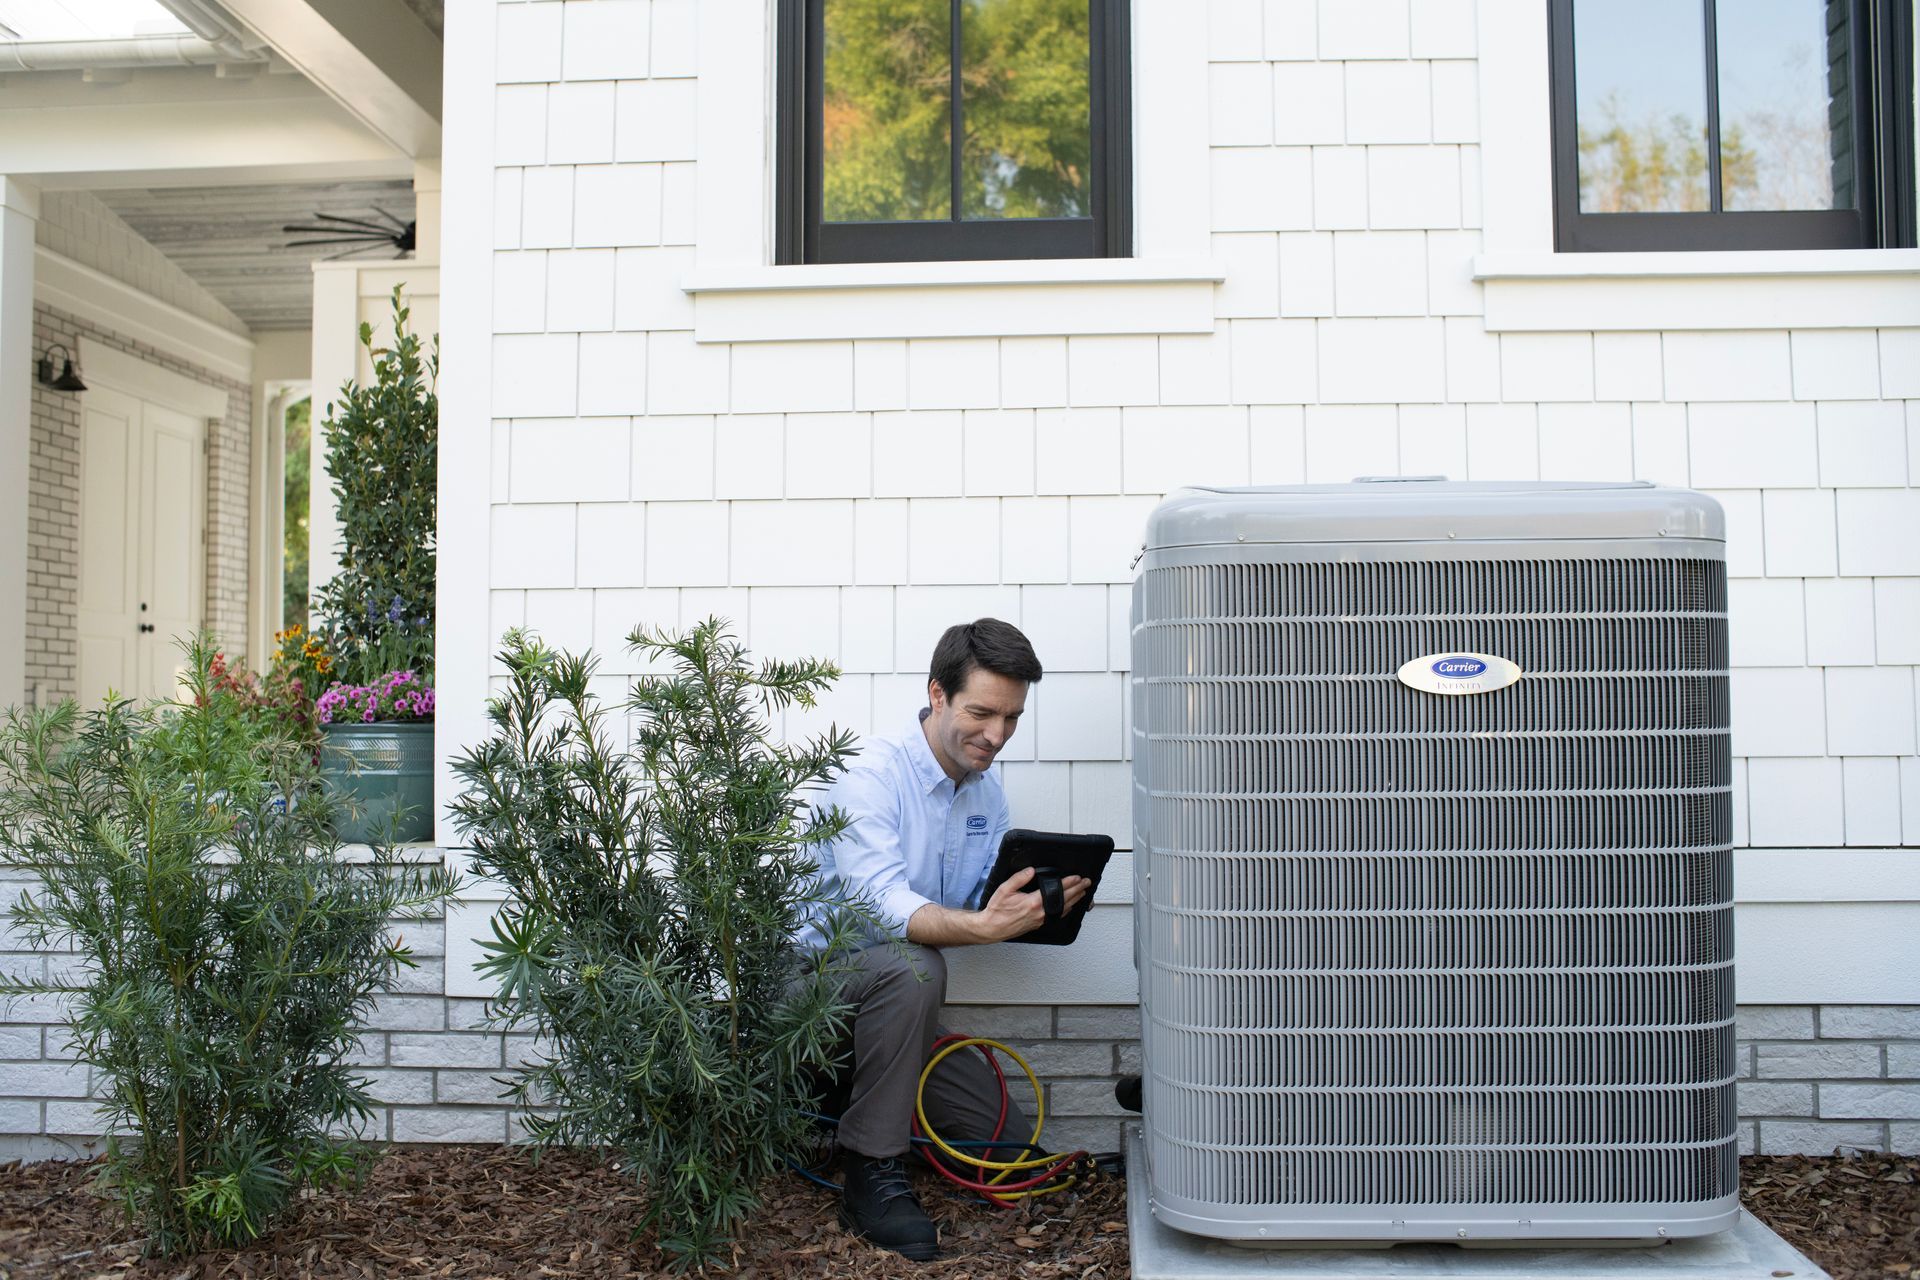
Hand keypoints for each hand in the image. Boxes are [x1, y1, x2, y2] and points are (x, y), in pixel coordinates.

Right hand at [974, 867, 1092, 942]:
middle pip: (1064, 900)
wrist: (992, 928)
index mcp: (1033, 902)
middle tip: (1086, 883)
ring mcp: (1040, 920)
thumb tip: (1030, 871)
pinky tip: (1070, 907)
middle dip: (1078, 890)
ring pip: (1063, 909)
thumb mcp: (1005, 889)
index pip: (1056, 891)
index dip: (1069, 883)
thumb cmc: (997, 911)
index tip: (1077, 877)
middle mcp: (1040, 912)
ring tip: (1083, 893)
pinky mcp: (1039, 924)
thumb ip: (1019, 878)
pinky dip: (1066, 910)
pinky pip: (1057, 916)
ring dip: (1075, 900)